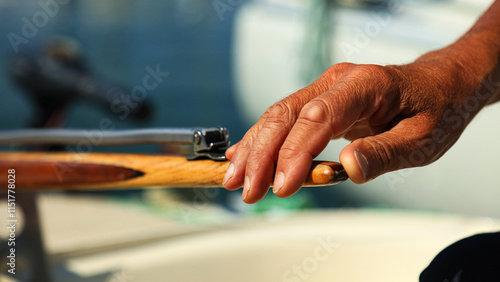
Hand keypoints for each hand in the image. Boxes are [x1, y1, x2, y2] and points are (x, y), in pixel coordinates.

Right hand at [223, 57, 496, 202]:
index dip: (294, 153)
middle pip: (286, 114)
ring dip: (253, 148)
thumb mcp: (422, 139)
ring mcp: (325, 88)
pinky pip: (284, 119)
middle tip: (246, 190)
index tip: (280, 187)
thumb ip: (384, 153)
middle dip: (261, 154)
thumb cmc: (433, 109)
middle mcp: (337, 81)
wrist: (438, 85)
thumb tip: (348, 168)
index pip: (317, 118)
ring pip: (277, 115)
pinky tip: (242, 155)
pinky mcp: (319, 101)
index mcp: (365, 85)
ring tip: (234, 179)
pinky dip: (261, 139)